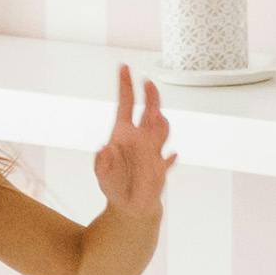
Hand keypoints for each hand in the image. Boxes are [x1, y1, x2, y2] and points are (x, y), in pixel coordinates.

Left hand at [91, 63, 174, 218]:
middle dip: (150, 97)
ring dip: (160, 123)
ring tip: (156, 117)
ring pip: (160, 130)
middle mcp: (140, 138)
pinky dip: (169, 159)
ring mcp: (152, 151)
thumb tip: (104, 149)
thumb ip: (103, 162)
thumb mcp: (102, 174)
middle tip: (148, 83)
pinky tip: (172, 157)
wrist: (128, 207)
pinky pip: (167, 161)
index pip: (126, 104)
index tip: (124, 67)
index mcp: (123, 134)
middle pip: (148, 111)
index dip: (125, 86)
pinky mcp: (160, 168)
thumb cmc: (113, 185)